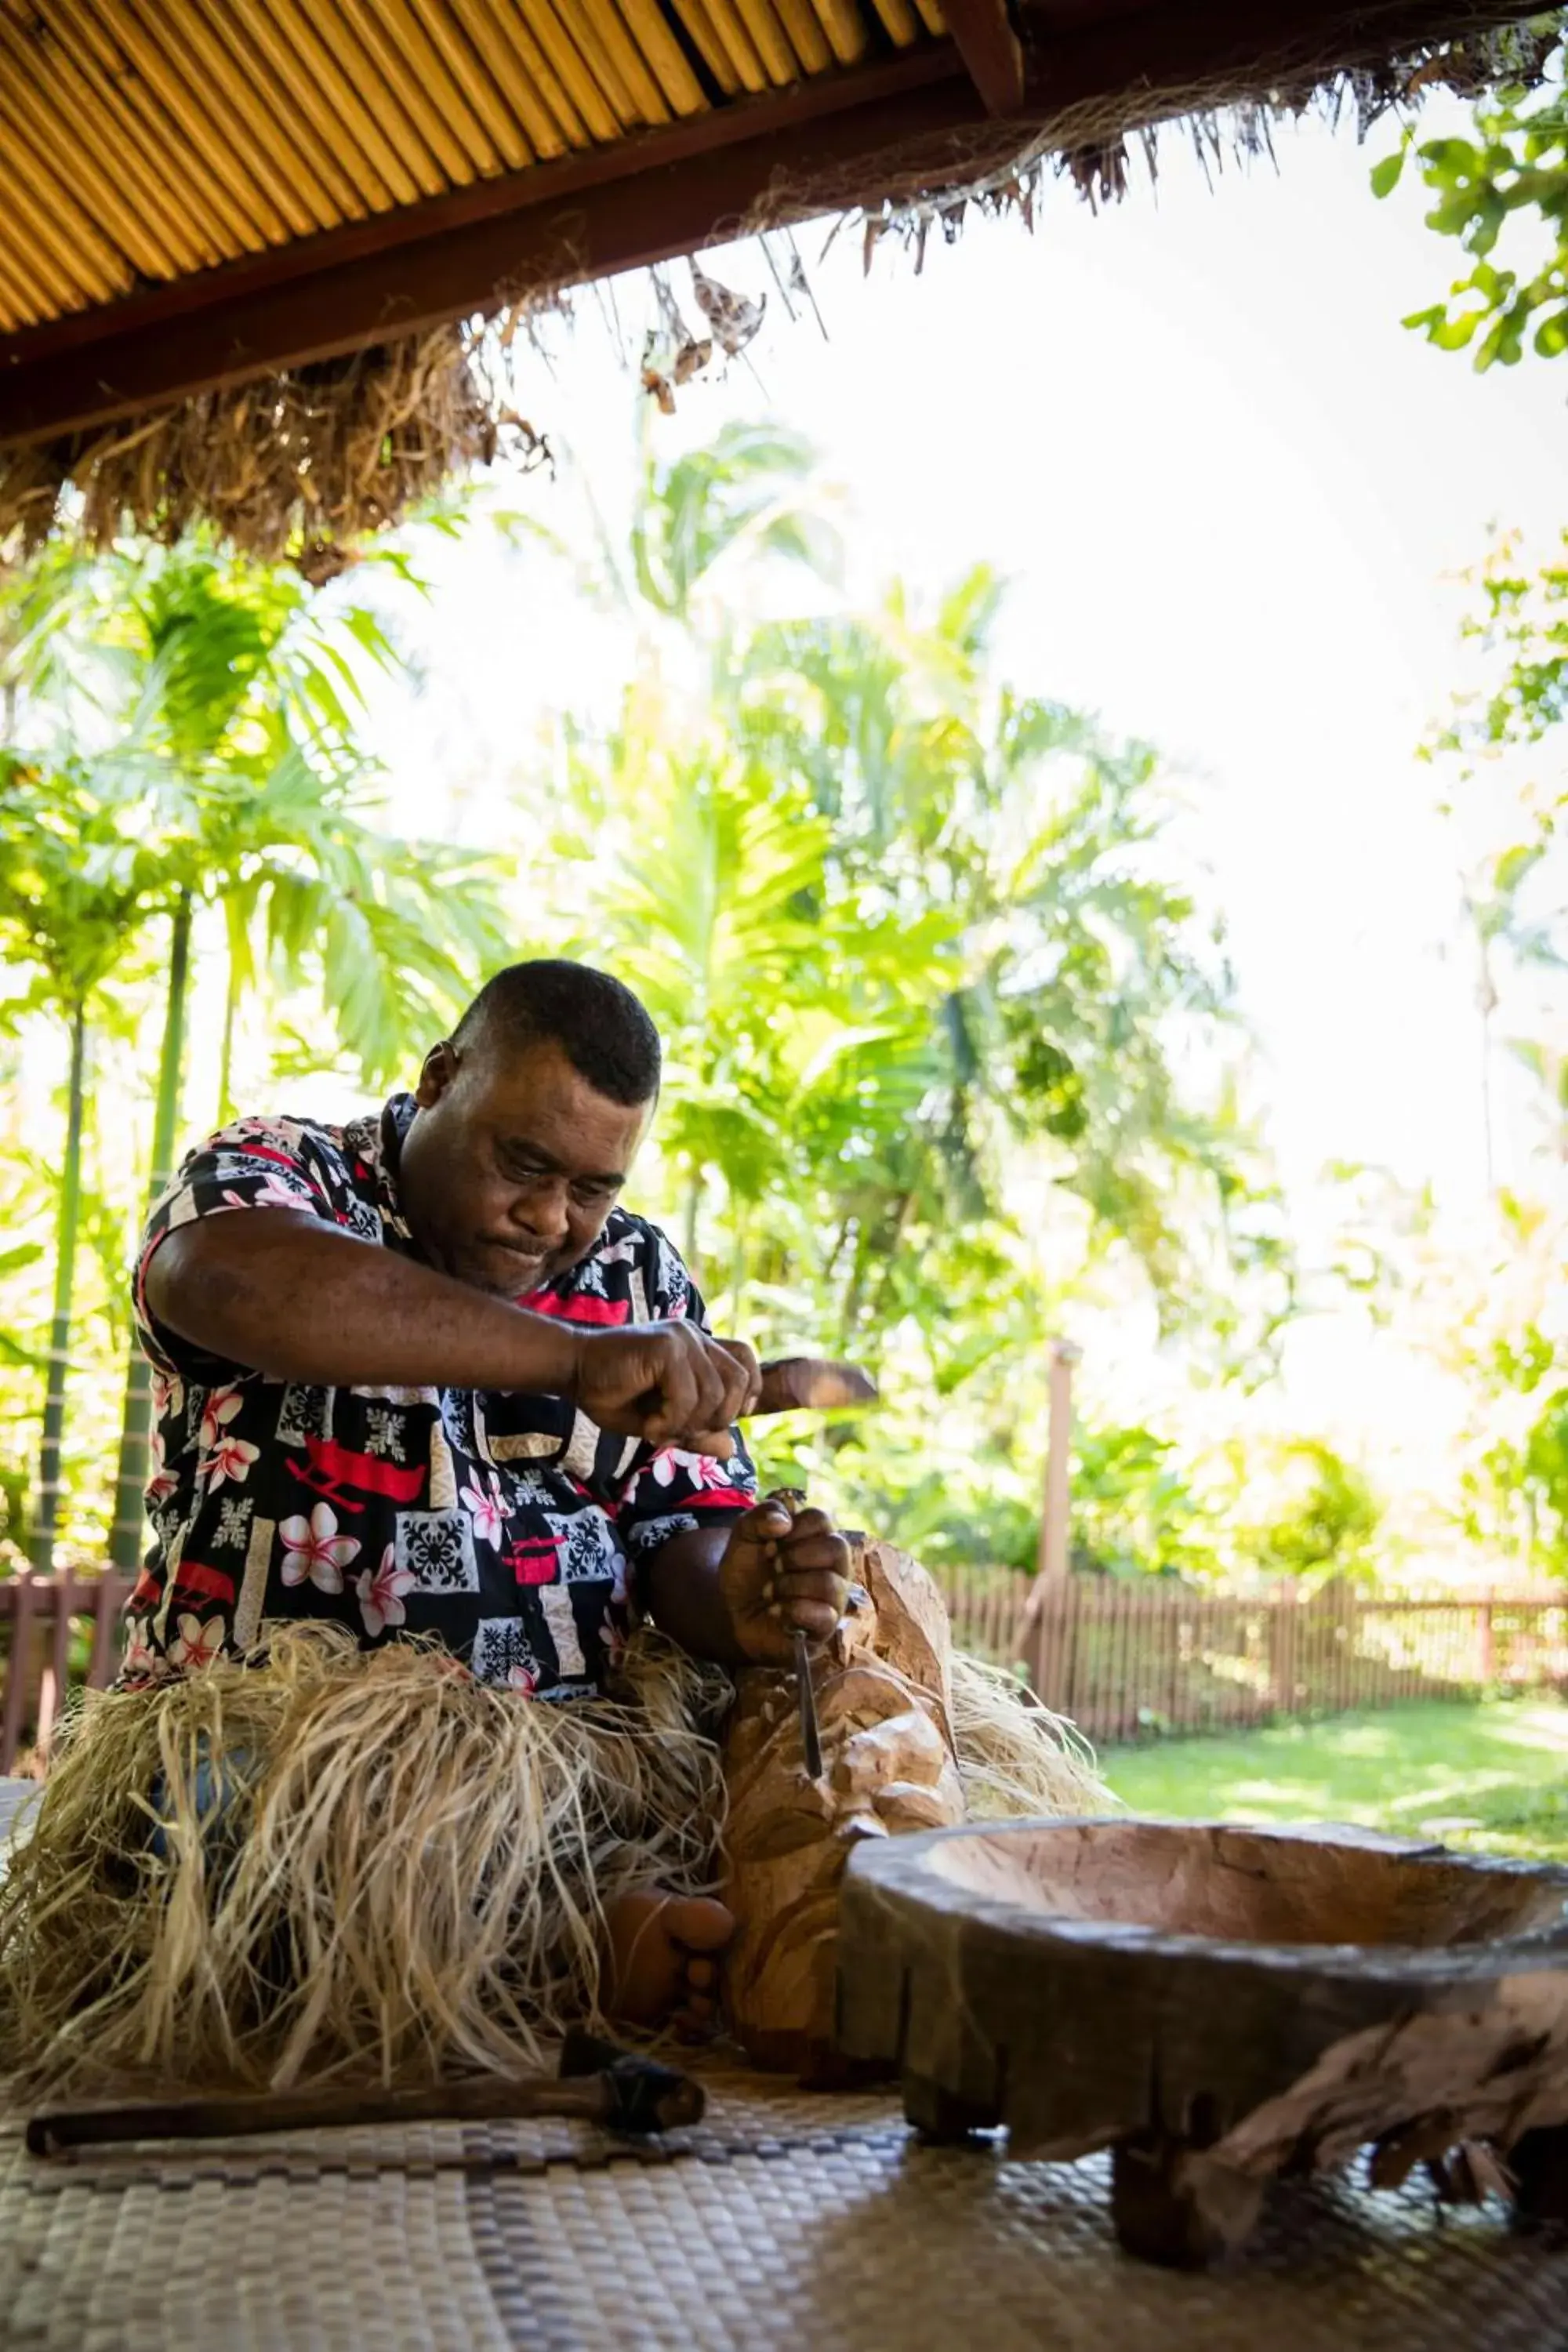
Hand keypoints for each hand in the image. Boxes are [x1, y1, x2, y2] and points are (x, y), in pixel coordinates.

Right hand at [568, 1324, 760, 1457]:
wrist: (573, 1371)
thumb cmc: (612, 1394)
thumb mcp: (660, 1421)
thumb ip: (695, 1432)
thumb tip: (730, 1450)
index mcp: (698, 1346)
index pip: (745, 1359)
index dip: (748, 1392)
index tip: (723, 1421)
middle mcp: (695, 1337)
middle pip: (739, 1380)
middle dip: (717, 1419)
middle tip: (681, 1434)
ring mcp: (682, 1338)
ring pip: (715, 1393)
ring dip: (688, 1425)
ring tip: (660, 1431)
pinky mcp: (666, 1347)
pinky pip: (687, 1396)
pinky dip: (671, 1422)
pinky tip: (649, 1427)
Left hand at [718, 1492, 850, 1667]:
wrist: (733, 1614)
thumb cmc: (747, 1572)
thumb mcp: (744, 1536)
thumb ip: (760, 1516)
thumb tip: (784, 1522)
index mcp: (817, 1537)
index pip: (821, 1519)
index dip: (793, 1529)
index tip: (769, 1543)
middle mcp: (834, 1565)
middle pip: (837, 1548)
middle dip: (796, 1557)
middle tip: (774, 1566)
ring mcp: (834, 1596)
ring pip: (829, 1583)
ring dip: (789, 1586)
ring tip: (770, 1592)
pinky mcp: (826, 1626)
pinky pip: (825, 1615)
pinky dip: (793, 1611)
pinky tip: (776, 1611)